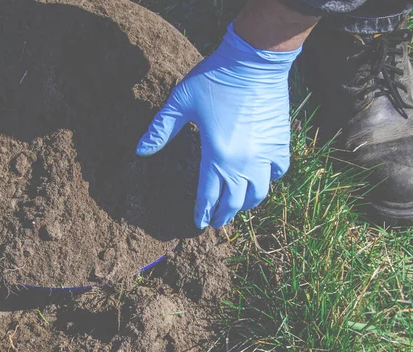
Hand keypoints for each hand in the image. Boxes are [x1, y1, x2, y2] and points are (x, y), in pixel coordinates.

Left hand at [136, 23, 300, 228]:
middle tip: (216, 223)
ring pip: (258, 192)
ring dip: (247, 204)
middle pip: (234, 201)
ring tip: (238, 206)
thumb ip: (161, 129)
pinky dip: (269, 180)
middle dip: (223, 215)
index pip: (208, 195)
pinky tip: (262, 179)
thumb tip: (140, 151)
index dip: (202, 212)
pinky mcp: (280, 142)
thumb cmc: (216, 78)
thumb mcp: (181, 102)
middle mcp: (243, 162)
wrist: (255, 59)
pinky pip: (278, 171)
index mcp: (217, 155)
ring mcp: (264, 154)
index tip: (199, 223)